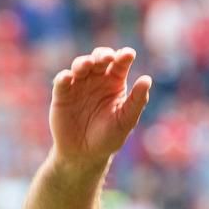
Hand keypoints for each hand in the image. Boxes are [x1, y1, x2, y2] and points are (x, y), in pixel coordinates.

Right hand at [50, 47, 151, 167]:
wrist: (85, 154)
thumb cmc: (109, 136)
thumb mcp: (126, 120)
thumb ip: (137, 101)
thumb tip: (147, 79)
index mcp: (115, 83)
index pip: (120, 64)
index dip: (124, 56)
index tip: (129, 54)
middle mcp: (97, 79)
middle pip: (99, 59)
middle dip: (103, 55)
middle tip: (107, 58)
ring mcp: (78, 85)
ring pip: (80, 66)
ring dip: (83, 62)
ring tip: (88, 65)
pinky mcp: (62, 94)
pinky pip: (62, 81)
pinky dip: (64, 77)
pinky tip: (68, 77)